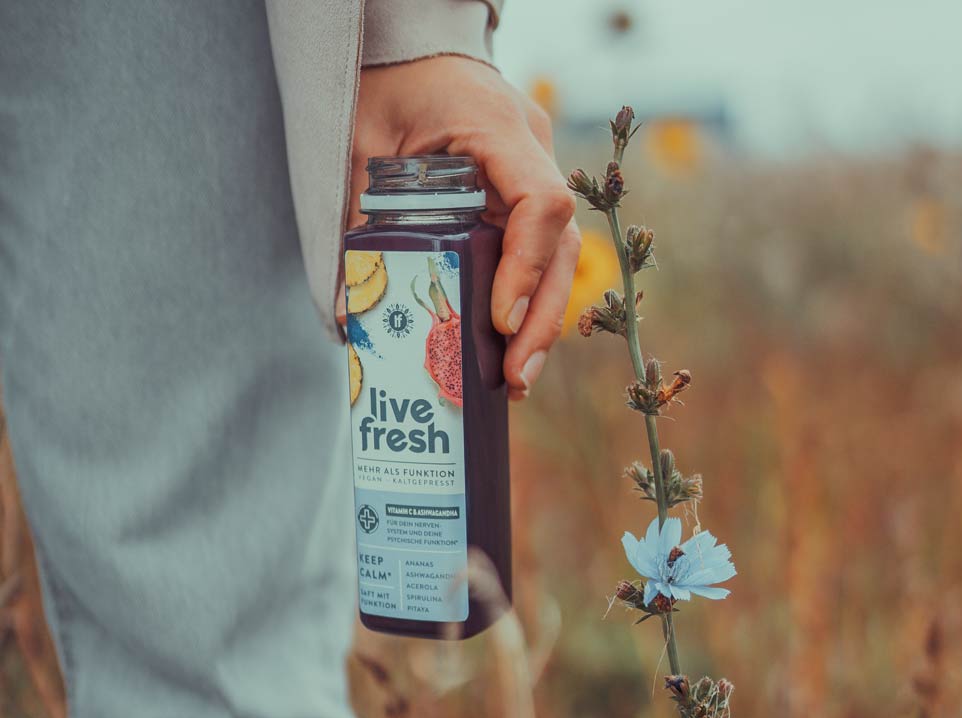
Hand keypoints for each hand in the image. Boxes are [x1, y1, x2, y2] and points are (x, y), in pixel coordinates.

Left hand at [348, 56, 579, 400]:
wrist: (406, 45)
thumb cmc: (380, 83)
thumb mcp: (359, 148)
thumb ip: (359, 226)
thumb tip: (351, 318)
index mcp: (496, 127)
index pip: (541, 201)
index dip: (526, 267)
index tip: (499, 320)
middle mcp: (532, 149)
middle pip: (562, 243)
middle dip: (541, 317)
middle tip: (516, 378)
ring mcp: (535, 169)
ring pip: (559, 254)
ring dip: (542, 319)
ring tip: (516, 380)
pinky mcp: (524, 191)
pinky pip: (539, 250)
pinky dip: (528, 298)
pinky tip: (509, 345)